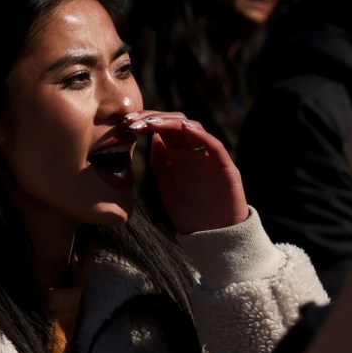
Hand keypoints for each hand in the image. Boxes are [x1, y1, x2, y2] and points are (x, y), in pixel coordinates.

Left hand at [130, 110, 247, 234]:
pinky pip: (214, 146)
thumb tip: (152, 136)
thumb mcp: (167, 182)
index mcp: (179, 154)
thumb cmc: (188, 210)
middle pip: (176, 123)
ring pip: (194, 128)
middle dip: (154, 117)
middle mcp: (194, 151)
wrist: (211, 235)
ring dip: (171, 122)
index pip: (163, 127)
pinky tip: (184, 128)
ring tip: (152, 122)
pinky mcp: (225, 167)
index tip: (126, 122)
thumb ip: (160, 160)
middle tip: (133, 121)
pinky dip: (200, 134)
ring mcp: (210, 157)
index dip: (145, 121)